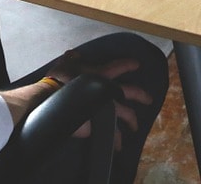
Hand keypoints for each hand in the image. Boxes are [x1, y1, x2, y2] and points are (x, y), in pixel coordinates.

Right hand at [1, 51, 153, 149]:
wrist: (52, 99)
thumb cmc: (57, 80)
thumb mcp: (64, 65)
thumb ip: (71, 59)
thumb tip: (73, 54)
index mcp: (101, 74)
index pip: (119, 66)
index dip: (129, 64)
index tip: (137, 65)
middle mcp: (108, 90)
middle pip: (131, 91)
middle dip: (142, 95)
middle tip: (149, 99)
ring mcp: (107, 108)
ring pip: (127, 114)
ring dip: (133, 121)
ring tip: (135, 127)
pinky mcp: (101, 123)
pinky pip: (113, 133)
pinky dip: (117, 140)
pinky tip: (119, 146)